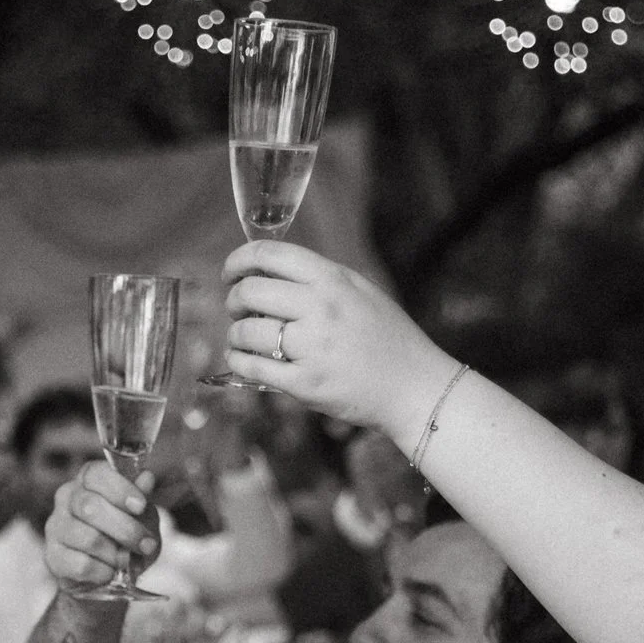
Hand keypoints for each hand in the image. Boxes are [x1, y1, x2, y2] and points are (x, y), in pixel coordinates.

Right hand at [41, 461, 159, 591]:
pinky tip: (109, 572)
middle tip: (145, 545)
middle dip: (125, 529)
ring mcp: (56, 527)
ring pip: (88, 539)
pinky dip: (104, 572)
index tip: (140, 506)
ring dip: (116, 555)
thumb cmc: (126, 539)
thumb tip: (146, 478)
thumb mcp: (143, 518)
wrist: (111, 576)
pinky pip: (81, 565)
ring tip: (126, 561)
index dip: (120, 489)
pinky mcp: (53, 556)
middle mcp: (67, 498)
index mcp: (88, 481)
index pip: (95, 474)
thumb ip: (143, 499)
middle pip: (90, 507)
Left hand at [219, 242, 458, 445]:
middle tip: (237, 309)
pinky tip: (242, 359)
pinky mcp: (305, 384)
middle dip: (233, 300)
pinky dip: (239, 361)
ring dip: (235, 334)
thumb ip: (318, 279)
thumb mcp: (360, 291)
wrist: (413, 387)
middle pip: (250, 291)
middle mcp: (320, 308)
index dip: (238, 261)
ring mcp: (312, 347)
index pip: (269, 255)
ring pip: (246, 332)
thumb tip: (270, 273)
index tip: (230, 273)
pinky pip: (253, 368)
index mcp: (332, 279)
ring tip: (240, 339)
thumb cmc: (388, 338)